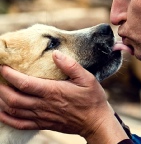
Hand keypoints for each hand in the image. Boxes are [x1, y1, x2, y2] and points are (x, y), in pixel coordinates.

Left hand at [0, 50, 127, 142]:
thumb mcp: (87, 78)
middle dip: (1, 88)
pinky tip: (2, 112)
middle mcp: (44, 105)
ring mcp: (42, 116)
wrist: (95, 121)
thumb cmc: (92, 98)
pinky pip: (19, 124)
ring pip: (14, 111)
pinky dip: (7, 118)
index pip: (25, 83)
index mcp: (53, 92)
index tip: (3, 67)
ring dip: (1, 101)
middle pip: (14, 98)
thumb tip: (55, 54)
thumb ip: (71, 65)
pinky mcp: (43, 124)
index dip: (10, 75)